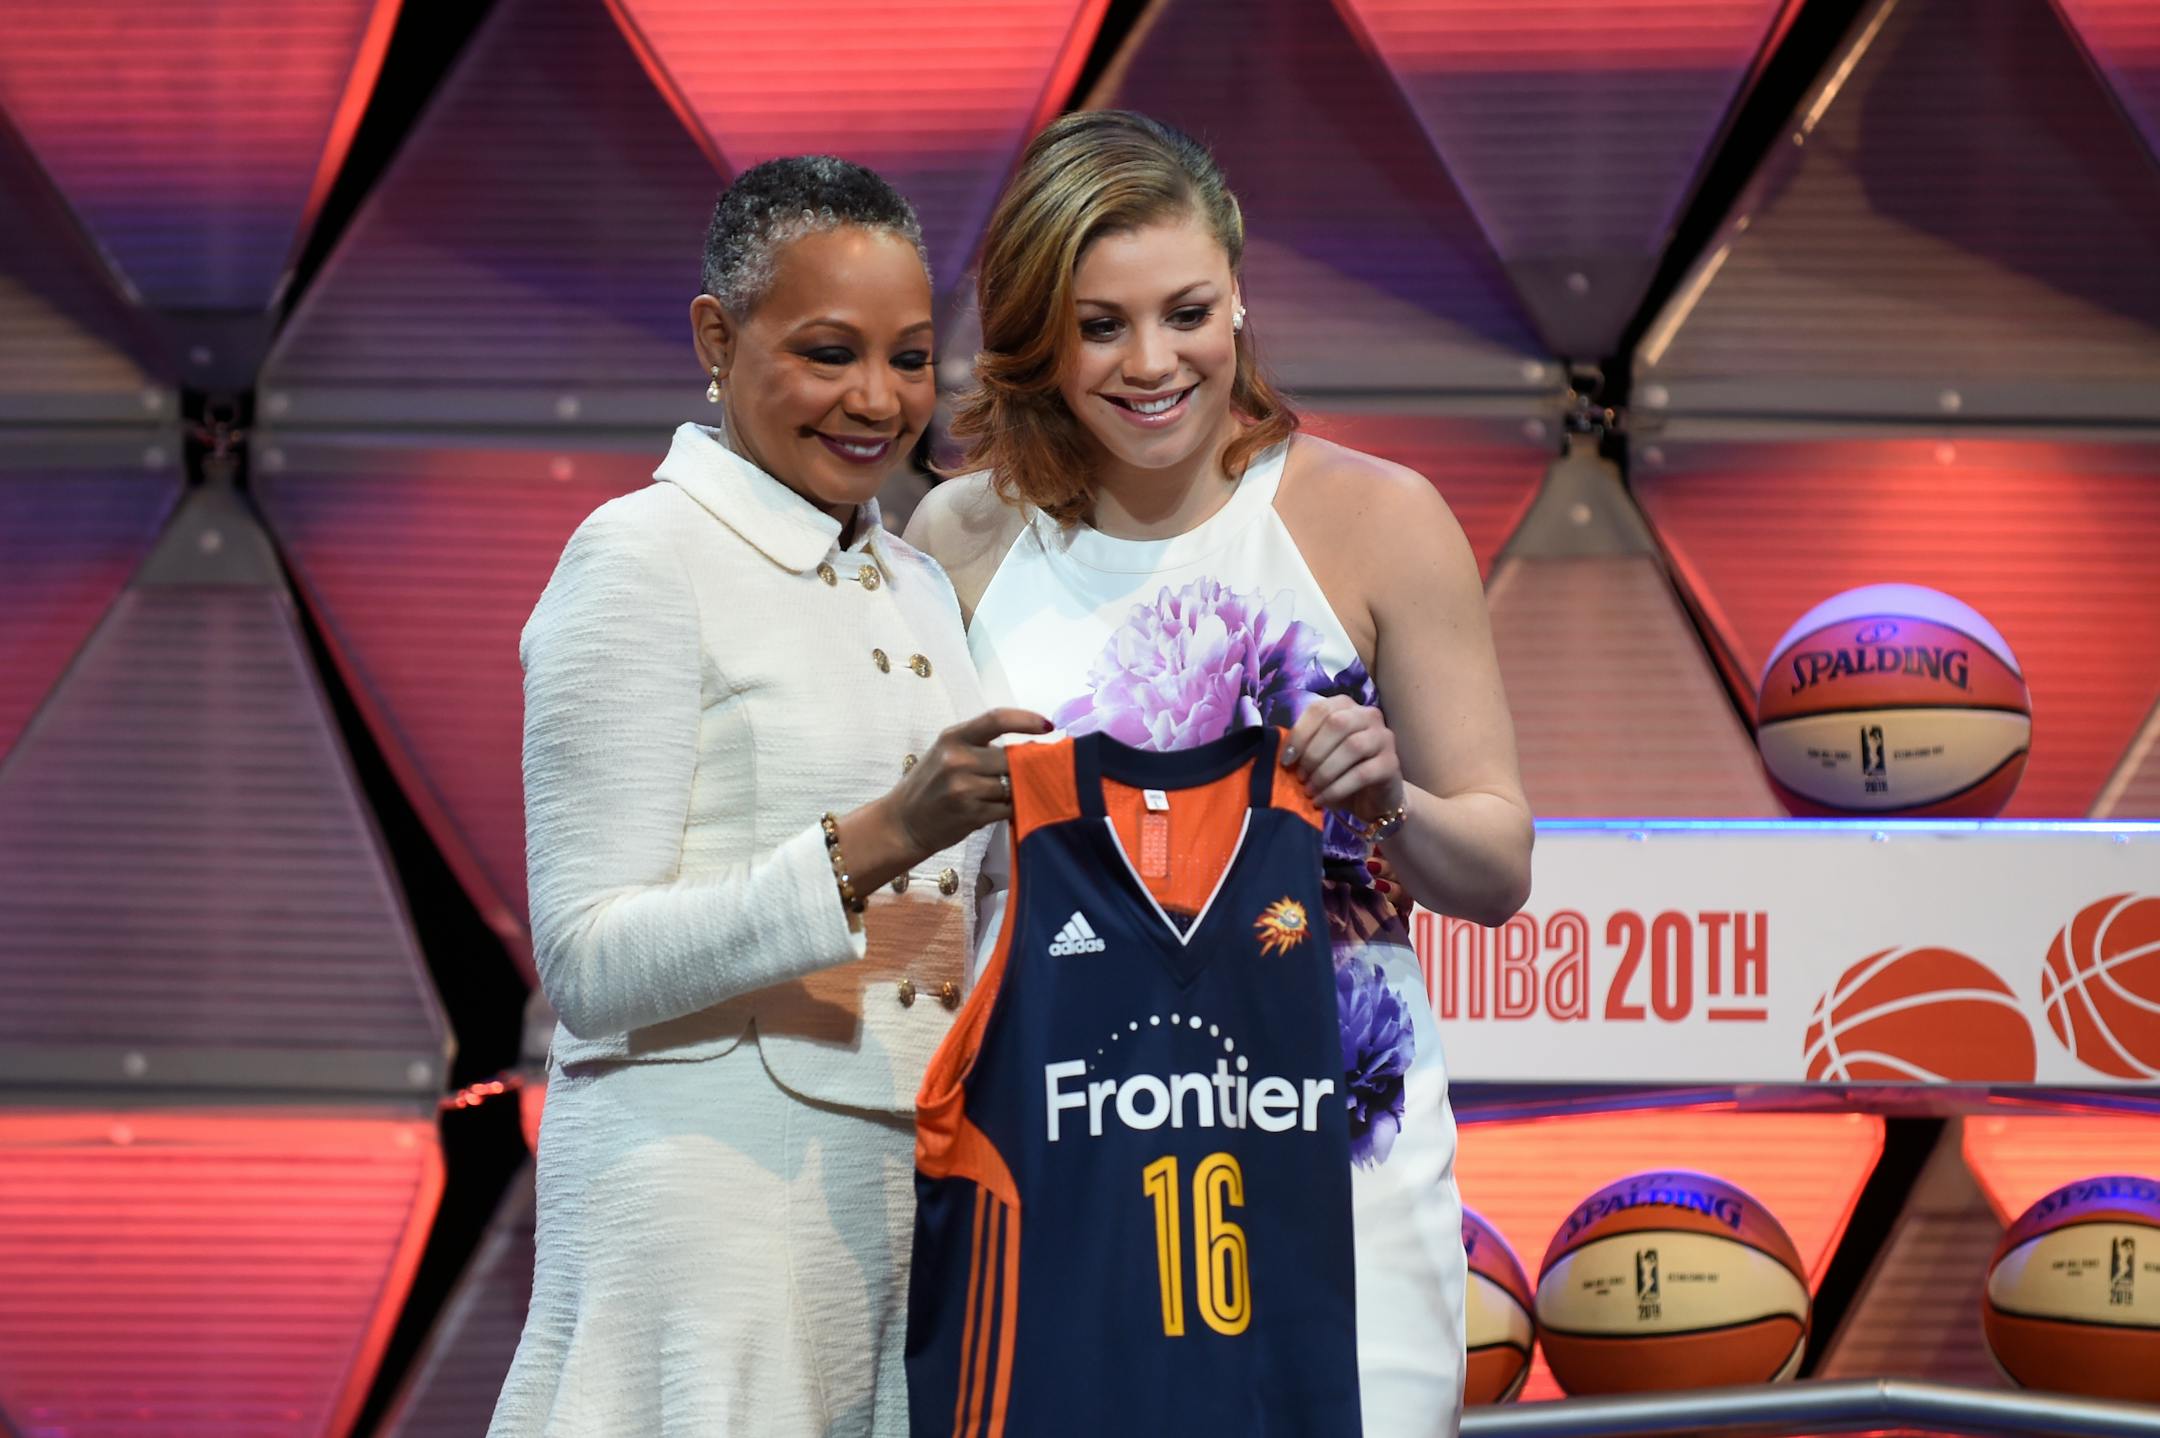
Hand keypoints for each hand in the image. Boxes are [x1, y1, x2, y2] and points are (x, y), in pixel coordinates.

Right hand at [887, 707, 1051, 858]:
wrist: (903, 823)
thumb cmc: (930, 785)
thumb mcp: (947, 754)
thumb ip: (981, 747)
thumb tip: (1031, 748)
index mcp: (953, 737)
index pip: (997, 719)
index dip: (1027, 720)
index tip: (1049, 725)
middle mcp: (957, 759)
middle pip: (1012, 758)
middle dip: (1025, 766)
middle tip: (1030, 772)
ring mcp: (964, 788)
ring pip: (1013, 785)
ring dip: (1018, 791)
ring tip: (1007, 794)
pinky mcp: (972, 815)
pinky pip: (1008, 809)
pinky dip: (1011, 810)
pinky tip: (1001, 810)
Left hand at [1283, 696, 1404, 821]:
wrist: (1375, 798)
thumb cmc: (1342, 772)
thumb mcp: (1320, 755)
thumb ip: (1305, 746)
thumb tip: (1283, 754)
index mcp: (1347, 706)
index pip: (1320, 709)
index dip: (1300, 734)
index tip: (1286, 760)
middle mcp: (1369, 715)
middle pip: (1337, 723)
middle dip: (1313, 753)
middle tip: (1301, 777)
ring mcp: (1384, 737)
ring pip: (1352, 746)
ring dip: (1325, 771)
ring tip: (1310, 790)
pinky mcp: (1392, 763)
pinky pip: (1362, 773)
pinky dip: (1337, 788)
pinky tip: (1322, 799)